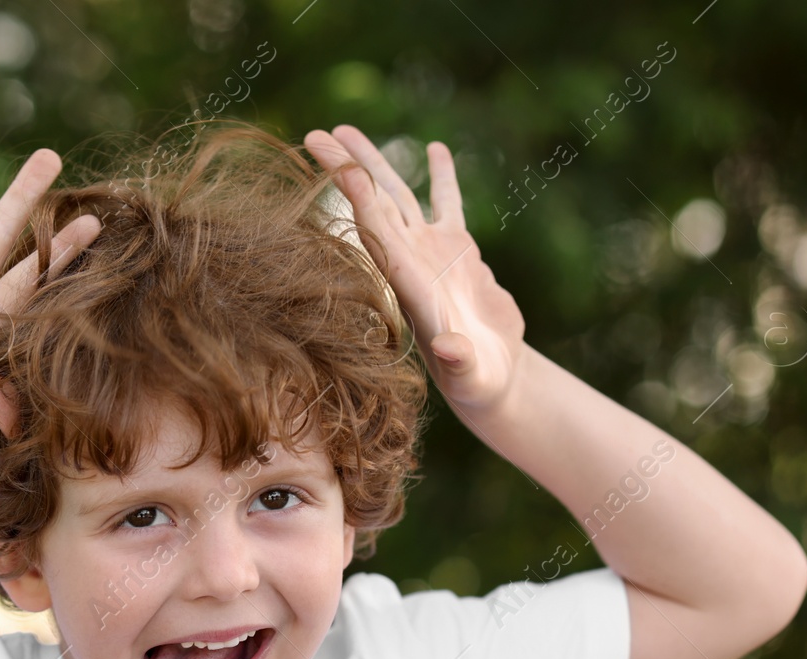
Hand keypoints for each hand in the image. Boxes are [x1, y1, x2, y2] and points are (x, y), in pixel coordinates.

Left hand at [303, 125, 526, 412]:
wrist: (489, 380)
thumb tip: (448, 349)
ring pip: (399, 195)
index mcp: (408, 282)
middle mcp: (411, 260)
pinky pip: (447, 204)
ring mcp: (433, 252)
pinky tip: (436, 149)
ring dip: (374, 163)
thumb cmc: (476, 382)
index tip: (334, 161)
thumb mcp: (469, 372)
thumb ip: (457, 359)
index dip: (356, 193)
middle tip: (317, 132)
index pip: (376, 229)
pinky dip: (442, 177)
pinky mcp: (460, 251)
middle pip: (373, 202)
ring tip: (346, 129)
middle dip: (347, 167)